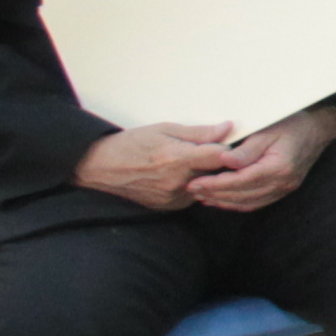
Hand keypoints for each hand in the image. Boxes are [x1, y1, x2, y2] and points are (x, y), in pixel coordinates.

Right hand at [75, 121, 253, 210]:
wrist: (100, 167)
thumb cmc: (132, 143)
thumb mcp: (165, 129)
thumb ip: (199, 133)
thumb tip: (228, 128)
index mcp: (178, 159)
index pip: (220, 157)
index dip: (231, 149)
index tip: (235, 142)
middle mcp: (178, 182)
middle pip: (216, 174)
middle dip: (220, 163)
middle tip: (219, 151)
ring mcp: (173, 198)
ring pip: (206, 186)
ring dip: (208, 176)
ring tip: (199, 162)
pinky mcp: (169, 207)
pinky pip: (192, 196)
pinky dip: (194, 185)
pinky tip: (186, 174)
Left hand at [185, 105, 335, 211]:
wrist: (318, 129)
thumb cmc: (292, 124)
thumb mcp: (267, 130)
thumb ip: (246, 149)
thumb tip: (224, 161)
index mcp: (278, 167)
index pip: (240, 181)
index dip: (215, 184)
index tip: (195, 182)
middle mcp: (282, 183)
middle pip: (242, 195)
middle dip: (214, 195)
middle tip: (192, 190)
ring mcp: (284, 189)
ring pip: (247, 203)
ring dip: (223, 202)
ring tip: (202, 196)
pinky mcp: (283, 190)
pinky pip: (256, 203)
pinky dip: (237, 203)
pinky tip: (222, 199)